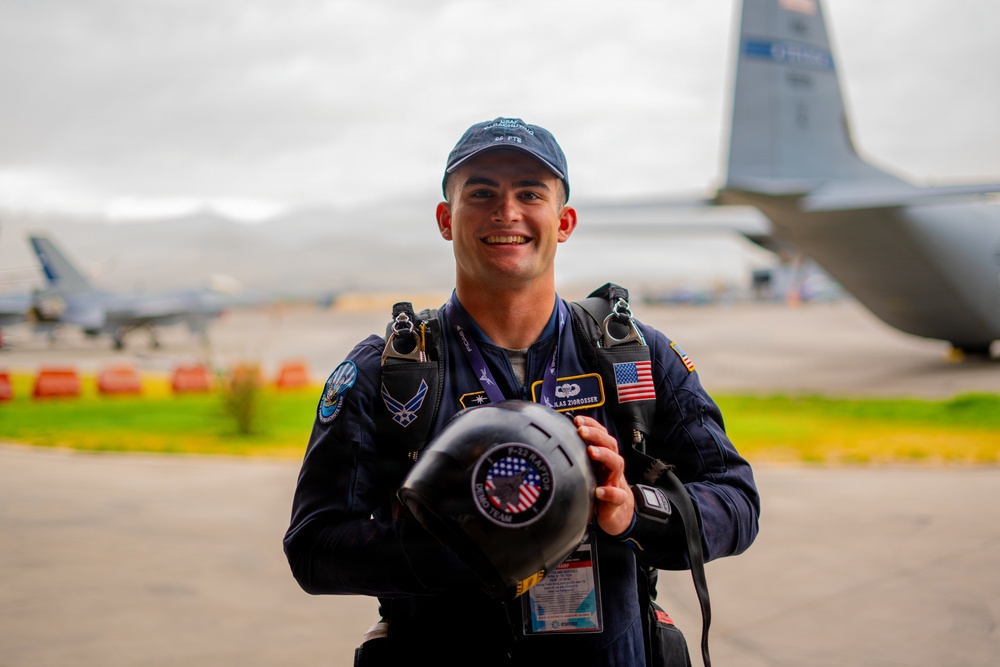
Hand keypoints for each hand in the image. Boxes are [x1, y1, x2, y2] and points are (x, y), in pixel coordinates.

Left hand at [574, 415, 634, 536]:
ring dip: (604, 455)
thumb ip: (577, 458)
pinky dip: (609, 492)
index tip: (577, 420)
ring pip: (616, 464)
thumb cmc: (600, 488)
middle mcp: (611, 467)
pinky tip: (599, 491)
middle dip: (596, 435)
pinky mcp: (617, 501)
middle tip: (582, 431)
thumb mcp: (588, 471)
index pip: (602, 436)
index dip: (592, 426)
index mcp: (604, 458)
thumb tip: (556, 443)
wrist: (617, 514)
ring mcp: (615, 482)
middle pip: (610, 445)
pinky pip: (617, 495)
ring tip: (591, 452)